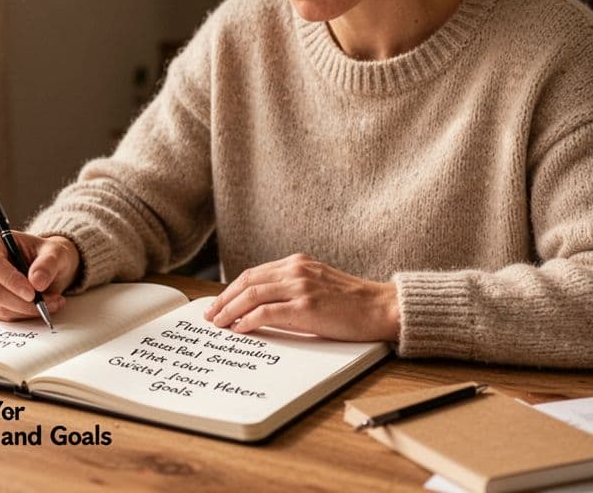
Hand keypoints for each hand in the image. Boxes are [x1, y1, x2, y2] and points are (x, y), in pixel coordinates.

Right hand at [0, 230, 79, 321]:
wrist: (44, 267)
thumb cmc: (46, 255)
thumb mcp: (55, 253)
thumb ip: (48, 264)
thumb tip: (37, 282)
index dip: (11, 281)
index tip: (32, 293)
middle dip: (22, 302)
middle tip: (49, 303)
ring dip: (26, 310)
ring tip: (50, 303)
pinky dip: (21, 315)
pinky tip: (37, 307)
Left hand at [203, 254, 399, 341]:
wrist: (381, 307)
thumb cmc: (354, 302)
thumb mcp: (319, 284)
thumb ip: (293, 287)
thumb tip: (263, 305)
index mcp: (298, 263)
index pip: (254, 274)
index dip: (232, 289)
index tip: (219, 303)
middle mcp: (296, 270)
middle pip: (247, 282)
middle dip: (224, 299)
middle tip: (211, 315)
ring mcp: (301, 287)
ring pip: (251, 295)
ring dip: (230, 311)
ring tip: (219, 324)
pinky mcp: (306, 307)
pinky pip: (266, 312)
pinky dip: (248, 320)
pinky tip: (239, 329)